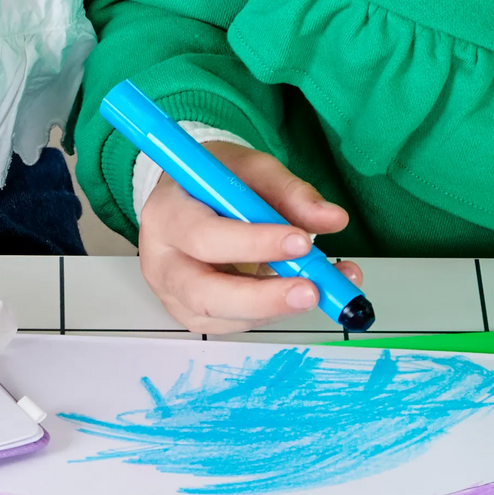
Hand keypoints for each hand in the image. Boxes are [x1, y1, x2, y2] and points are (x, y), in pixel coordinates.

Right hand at [136, 139, 362, 334]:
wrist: (189, 198)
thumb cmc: (216, 182)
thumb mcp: (252, 171)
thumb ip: (290, 193)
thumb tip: (333, 218)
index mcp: (166, 213)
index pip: (204, 236)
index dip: (253, 243)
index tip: (301, 242)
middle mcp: (161, 260)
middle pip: (204, 293)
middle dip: (263, 297)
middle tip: (312, 290)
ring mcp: (173, 294)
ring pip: (224, 316)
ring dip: (276, 307)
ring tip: (320, 287)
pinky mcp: (191, 314)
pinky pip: (235, 323)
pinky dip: (271, 312)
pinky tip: (295, 291)